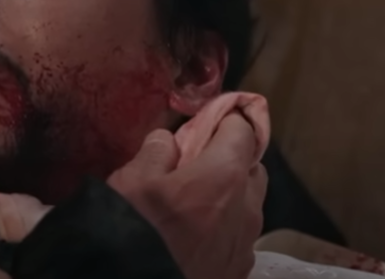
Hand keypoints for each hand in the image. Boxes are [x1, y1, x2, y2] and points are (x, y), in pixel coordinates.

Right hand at [107, 115, 266, 278]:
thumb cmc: (138, 230)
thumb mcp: (132, 181)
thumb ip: (156, 151)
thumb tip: (169, 141)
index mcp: (225, 175)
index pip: (243, 130)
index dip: (225, 121)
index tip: (205, 122)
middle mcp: (247, 208)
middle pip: (252, 168)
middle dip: (230, 160)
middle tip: (194, 165)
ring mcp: (246, 244)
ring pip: (247, 206)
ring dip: (228, 198)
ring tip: (192, 207)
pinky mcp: (239, 270)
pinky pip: (239, 238)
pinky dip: (224, 229)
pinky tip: (195, 237)